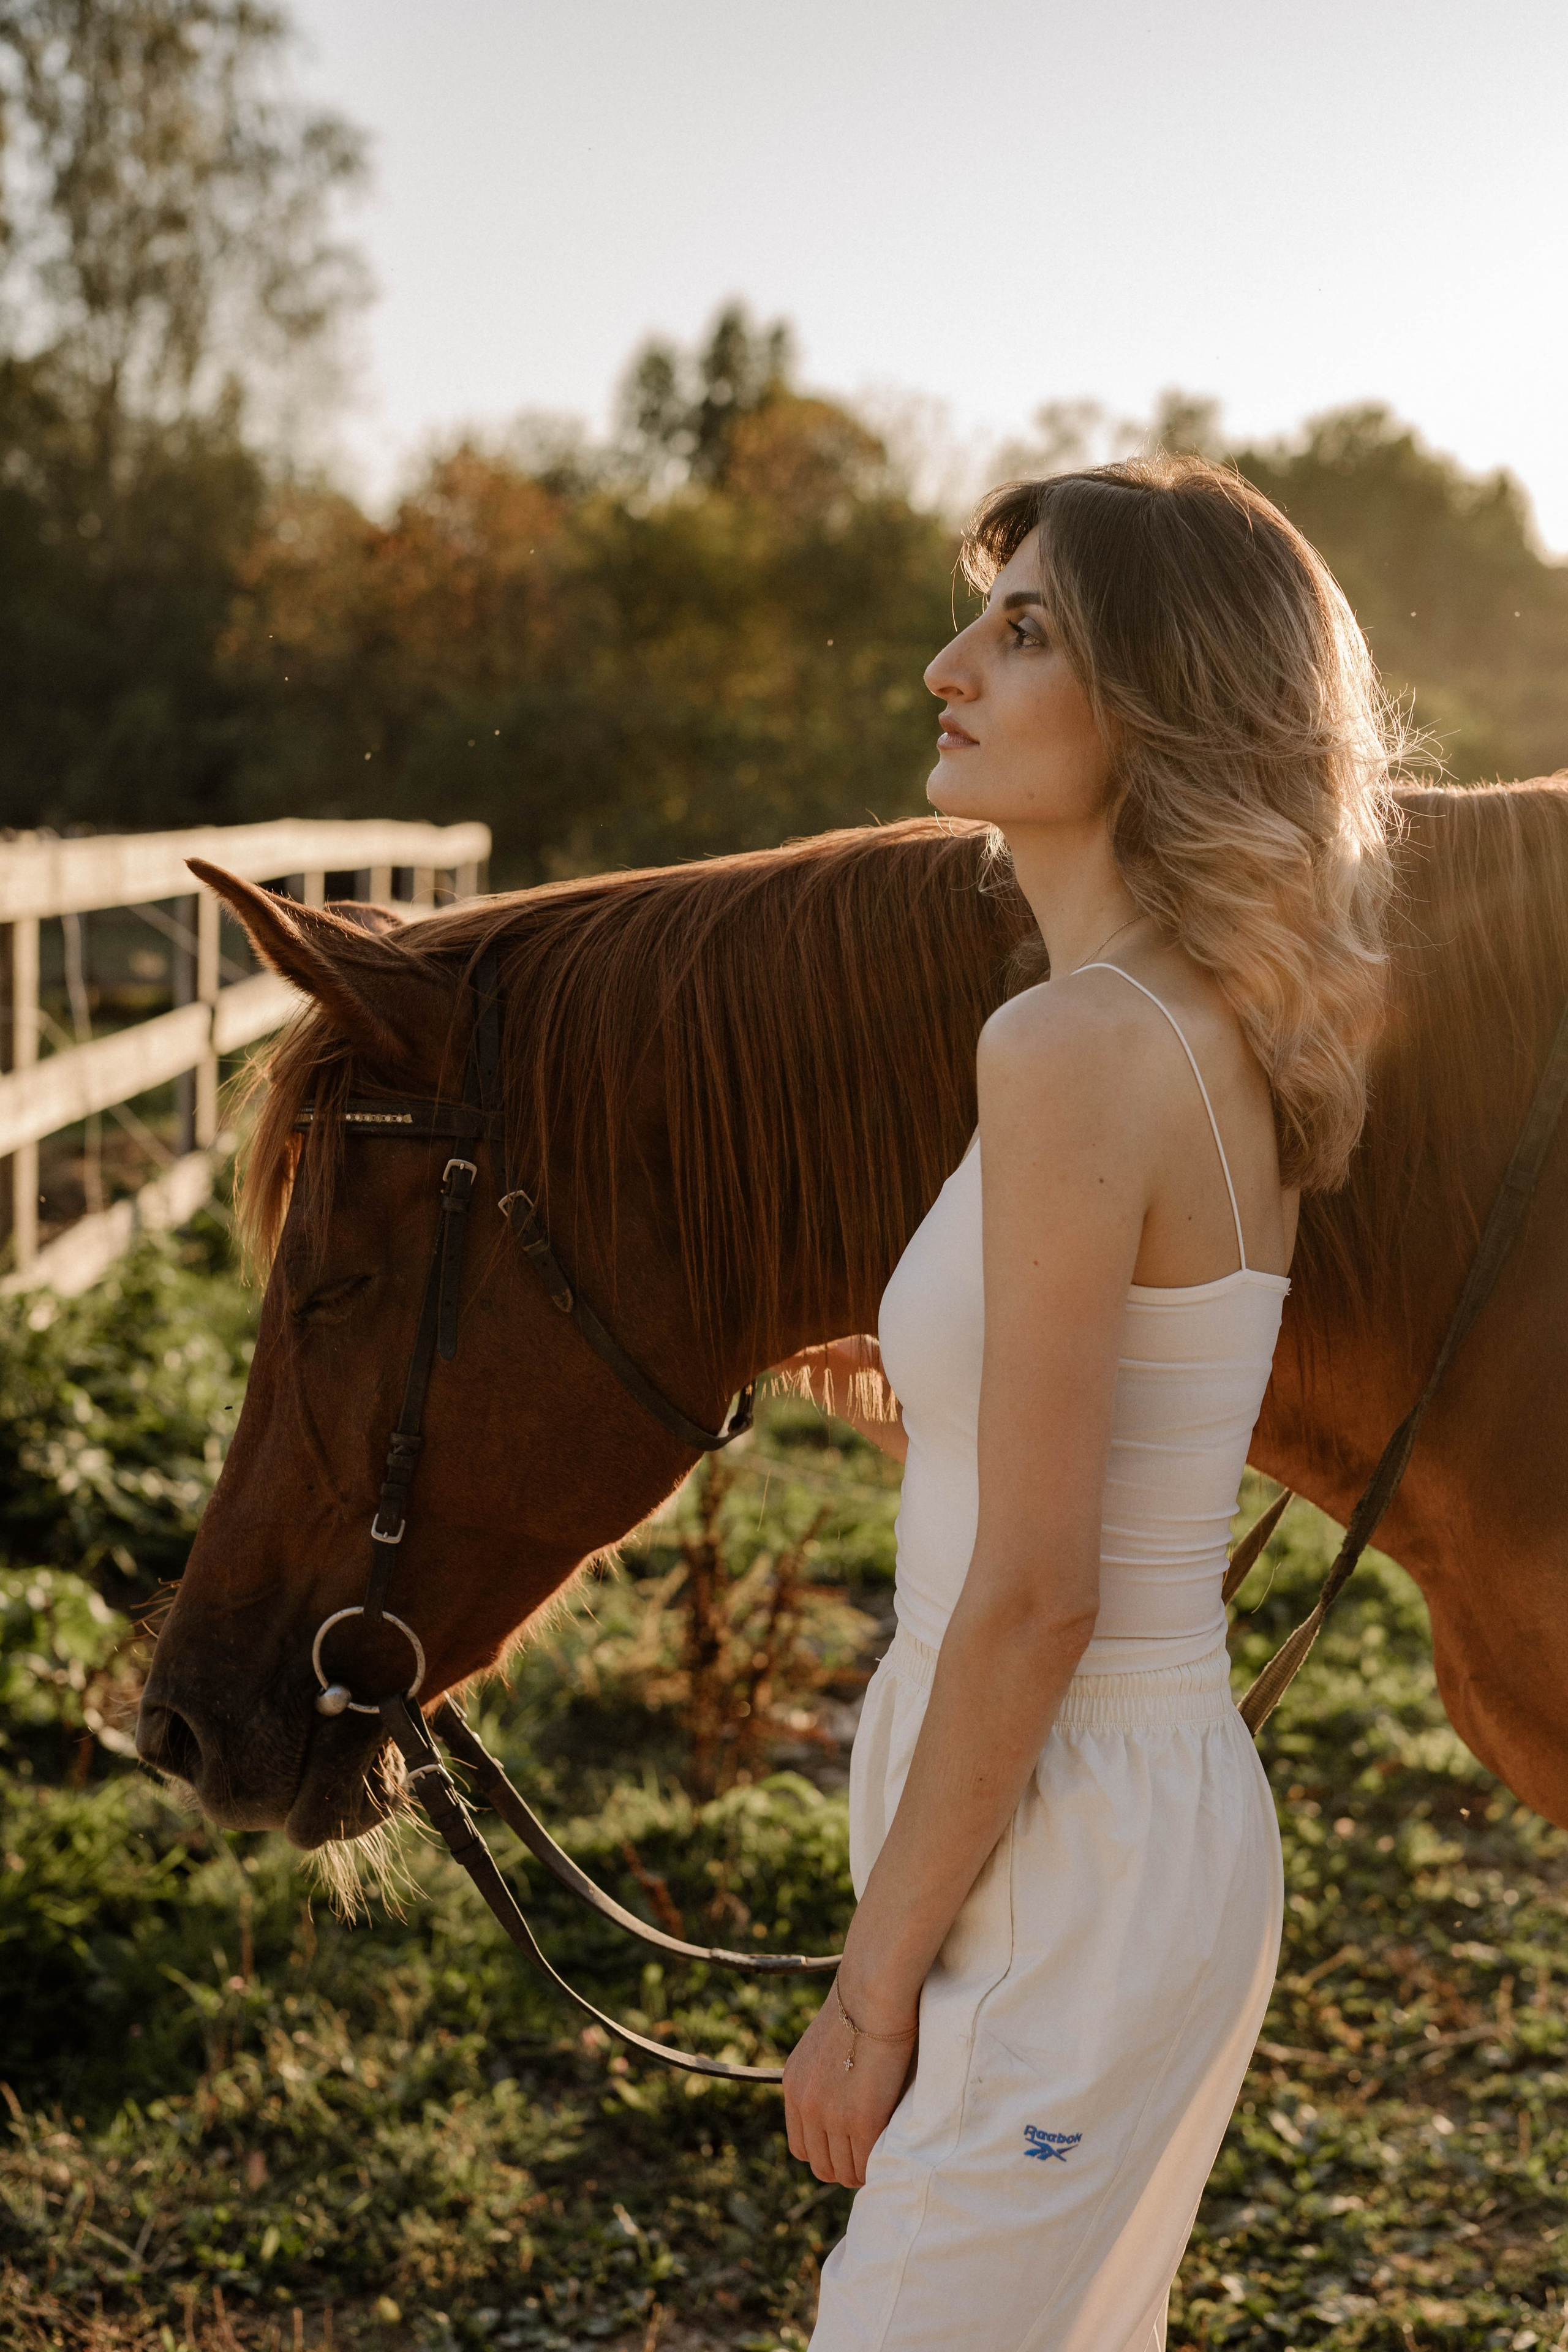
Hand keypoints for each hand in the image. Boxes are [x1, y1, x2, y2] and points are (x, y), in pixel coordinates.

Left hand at [782, 1980, 916, 2187]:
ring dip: (863, 2169)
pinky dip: (879, 2163)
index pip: (801, 2145)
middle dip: (845, 2166)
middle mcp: (805, 2105)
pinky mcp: (861, 2120)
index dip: (827, 2152)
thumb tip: (848, 2091)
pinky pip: (867, 2163)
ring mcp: (831, 2116)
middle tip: (871, 2156)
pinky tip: (894, 2149)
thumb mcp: (828, 2044)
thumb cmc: (864, 2004)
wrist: (874, 1989)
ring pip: (844, 2171)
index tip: (849, 2146)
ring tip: (884, 2155)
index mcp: (794, 2085)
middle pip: (820, 2164)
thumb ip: (829, 2075)